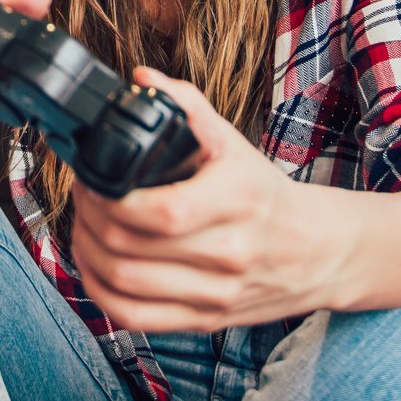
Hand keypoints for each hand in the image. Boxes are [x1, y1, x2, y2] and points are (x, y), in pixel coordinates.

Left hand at [69, 69, 315, 331]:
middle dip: (89, 217)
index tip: (91, 177)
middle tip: (82, 195)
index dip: (110, 197)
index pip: (161, 211)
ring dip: (87, 252)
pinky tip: (95, 267)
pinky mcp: (205, 320)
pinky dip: (100, 293)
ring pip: (125, 283)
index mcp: (238, 199)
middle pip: (130, 247)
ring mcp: (217, 293)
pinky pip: (135, 318)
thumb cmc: (266, 195)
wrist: (318, 252)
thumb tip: (141, 79)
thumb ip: (188, 108)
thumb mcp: (236, 144)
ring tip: (83, 226)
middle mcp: (230, 252)